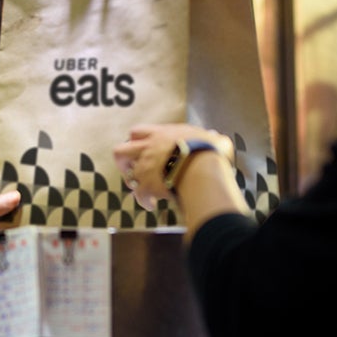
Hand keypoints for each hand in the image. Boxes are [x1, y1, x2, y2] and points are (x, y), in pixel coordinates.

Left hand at [113, 124, 233, 210]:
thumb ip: (210, 137)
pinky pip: (139, 196)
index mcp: (160, 135)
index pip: (138, 131)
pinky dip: (144, 201)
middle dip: (123, 161)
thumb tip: (216, 137)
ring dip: (132, 182)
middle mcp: (148, 150)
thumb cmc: (208, 151)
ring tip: (141, 188)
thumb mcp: (211, 138)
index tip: (142, 146)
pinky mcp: (147, 186)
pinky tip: (152, 205)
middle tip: (132, 167)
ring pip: (126, 175)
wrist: (201, 167)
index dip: (136, 139)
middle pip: (120, 150)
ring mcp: (145, 168)